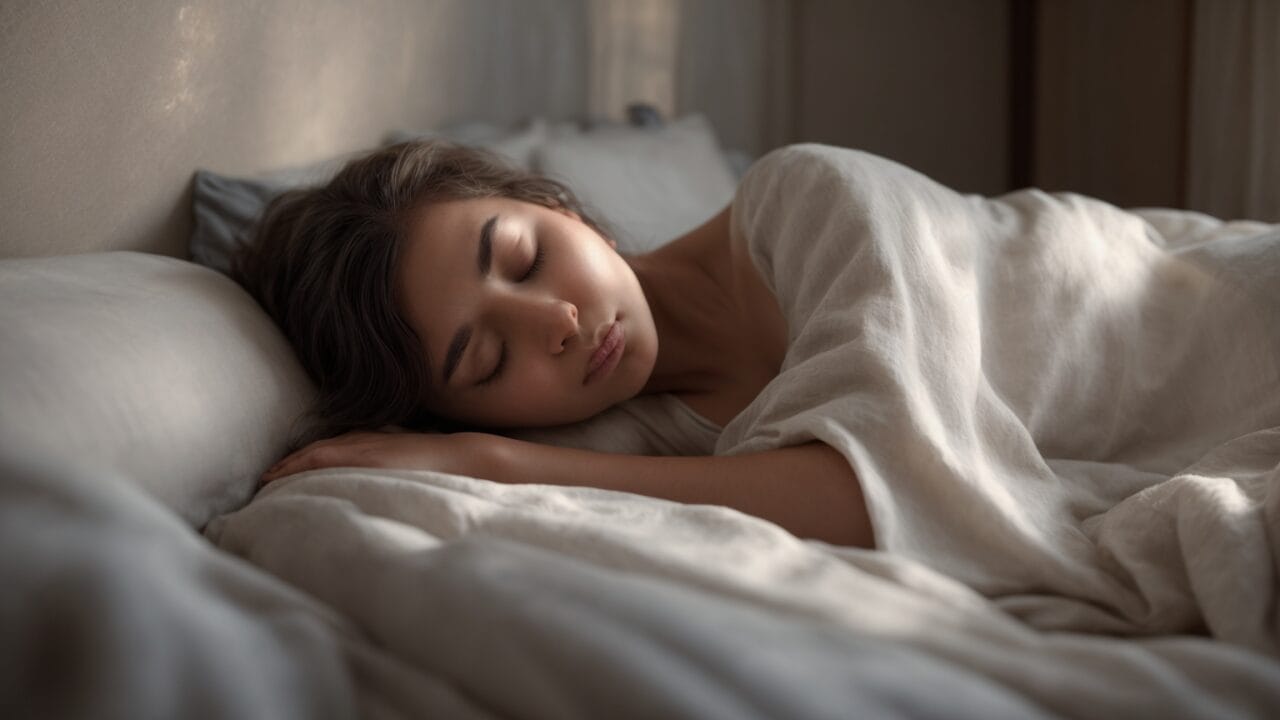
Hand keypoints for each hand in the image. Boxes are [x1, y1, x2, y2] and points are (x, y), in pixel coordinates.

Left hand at [261, 429, 500, 483]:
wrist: (461, 457)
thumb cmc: (437, 467)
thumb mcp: (404, 468)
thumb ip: (387, 472)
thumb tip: (376, 489)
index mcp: (371, 445)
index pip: (327, 452)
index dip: (302, 462)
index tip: (281, 475)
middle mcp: (362, 441)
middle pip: (316, 451)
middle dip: (289, 464)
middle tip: (264, 479)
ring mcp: (364, 446)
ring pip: (317, 452)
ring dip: (291, 465)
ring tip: (268, 479)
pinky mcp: (368, 454)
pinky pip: (328, 456)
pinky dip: (305, 462)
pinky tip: (288, 472)